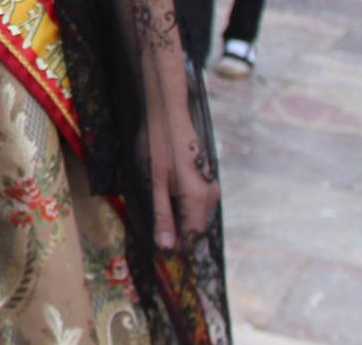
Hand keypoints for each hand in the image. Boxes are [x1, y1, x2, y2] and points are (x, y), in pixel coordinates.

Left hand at [149, 123, 218, 251]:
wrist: (168, 114)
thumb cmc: (158, 145)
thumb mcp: (154, 182)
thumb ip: (162, 216)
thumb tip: (166, 247)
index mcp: (198, 199)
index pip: (192, 238)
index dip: (175, 246)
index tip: (157, 249)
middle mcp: (210, 195)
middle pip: (195, 228)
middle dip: (174, 232)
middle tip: (150, 226)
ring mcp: (211, 186)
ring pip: (196, 216)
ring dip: (177, 218)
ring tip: (155, 206)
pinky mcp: (206, 180)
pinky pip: (196, 203)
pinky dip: (182, 206)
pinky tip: (165, 195)